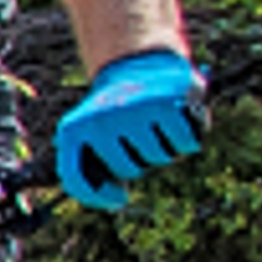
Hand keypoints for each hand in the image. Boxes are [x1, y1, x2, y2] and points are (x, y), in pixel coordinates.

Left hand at [53, 48, 207, 209]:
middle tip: (138, 130)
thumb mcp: (92, 133)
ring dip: (164, 147)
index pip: (80, 181)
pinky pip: (185, 145)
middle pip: (130, 169)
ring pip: (159, 157)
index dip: (100, 197)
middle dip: (139, 158)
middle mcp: (100, 120)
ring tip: (154, 120)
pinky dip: (187, 138)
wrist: (138, 60)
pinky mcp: (166, 103)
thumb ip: (90, 168)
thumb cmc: (116, 110)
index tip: (120, 197)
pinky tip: (177, 117)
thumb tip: (112, 201)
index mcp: (74, 130)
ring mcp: (132, 112)